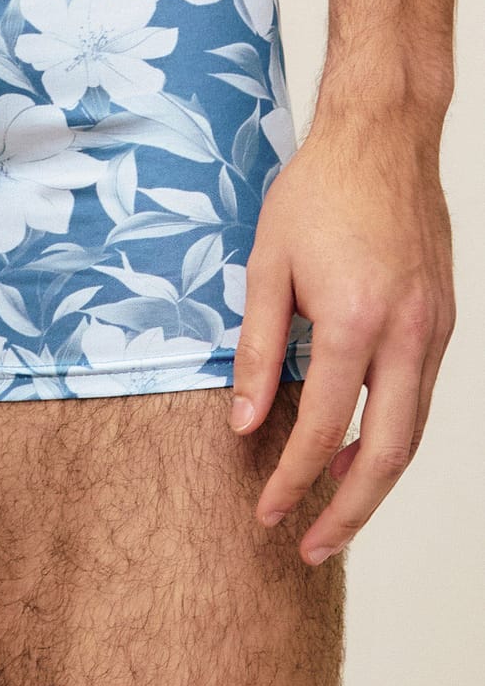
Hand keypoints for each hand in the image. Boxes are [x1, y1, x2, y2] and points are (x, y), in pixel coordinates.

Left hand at [229, 117, 454, 564]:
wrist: (382, 138)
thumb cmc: (316, 193)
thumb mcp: (265, 266)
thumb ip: (256, 350)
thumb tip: (243, 424)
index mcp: (356, 321)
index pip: (322, 428)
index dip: (291, 480)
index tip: (265, 512)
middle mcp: (406, 333)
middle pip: (389, 453)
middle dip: (349, 510)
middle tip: (310, 547)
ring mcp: (434, 328)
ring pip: (415, 431)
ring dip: (376, 479)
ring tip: (334, 514)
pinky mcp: (442, 320)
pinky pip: (421, 396)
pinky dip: (393, 434)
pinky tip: (361, 449)